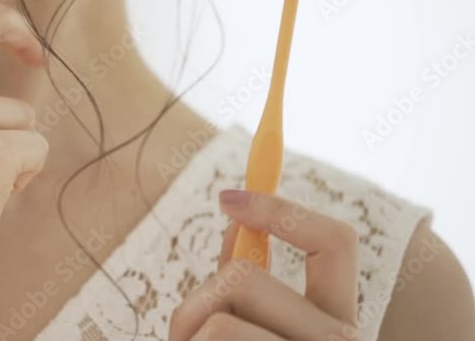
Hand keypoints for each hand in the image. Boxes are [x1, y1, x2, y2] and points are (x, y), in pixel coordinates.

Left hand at [168, 190, 360, 340]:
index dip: (280, 210)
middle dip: (197, 301)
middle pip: (242, 277)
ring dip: (188, 334)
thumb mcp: (251, 324)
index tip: (227, 198)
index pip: (336, 242)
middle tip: (188, 335)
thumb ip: (247, 278)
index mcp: (337, 323)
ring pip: (219, 320)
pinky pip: (211, 336)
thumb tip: (235, 208)